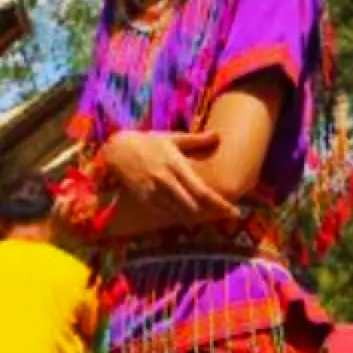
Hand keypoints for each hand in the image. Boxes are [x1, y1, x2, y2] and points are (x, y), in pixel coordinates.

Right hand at [98, 130, 234, 217]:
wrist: (117, 150)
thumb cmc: (148, 142)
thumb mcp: (172, 138)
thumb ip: (196, 140)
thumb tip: (218, 135)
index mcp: (176, 165)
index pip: (202, 191)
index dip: (220, 204)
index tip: (235, 212)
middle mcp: (166, 181)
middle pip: (193, 206)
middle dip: (211, 214)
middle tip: (225, 217)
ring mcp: (154, 192)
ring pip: (180, 213)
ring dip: (196, 217)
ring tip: (209, 216)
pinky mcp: (145, 200)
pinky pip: (166, 214)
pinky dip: (179, 217)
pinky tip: (188, 216)